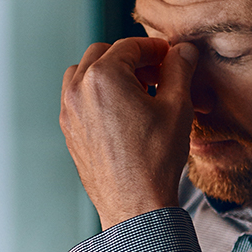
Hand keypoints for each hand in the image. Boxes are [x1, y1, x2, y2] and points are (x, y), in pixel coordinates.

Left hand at [59, 38, 197, 228]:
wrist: (135, 206)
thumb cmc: (155, 160)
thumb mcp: (177, 107)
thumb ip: (179, 69)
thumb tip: (182, 50)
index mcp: (103, 77)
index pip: (130, 46)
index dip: (155, 48)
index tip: (170, 57)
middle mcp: (78, 90)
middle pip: (103, 54)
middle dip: (131, 58)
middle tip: (157, 73)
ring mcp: (69, 112)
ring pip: (85, 74)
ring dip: (110, 73)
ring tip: (139, 92)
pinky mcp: (69, 131)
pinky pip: (79, 98)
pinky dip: (98, 94)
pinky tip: (124, 112)